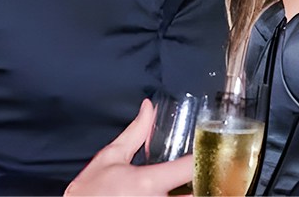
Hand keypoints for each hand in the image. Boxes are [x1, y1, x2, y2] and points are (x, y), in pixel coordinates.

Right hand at [65, 99, 194, 195]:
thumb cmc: (89, 192)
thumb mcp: (110, 158)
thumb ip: (134, 134)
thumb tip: (148, 109)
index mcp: (148, 182)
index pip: (189, 167)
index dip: (202, 156)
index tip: (208, 149)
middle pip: (198, 191)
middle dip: (201, 179)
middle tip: (202, 168)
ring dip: (190, 191)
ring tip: (187, 182)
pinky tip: (176, 192)